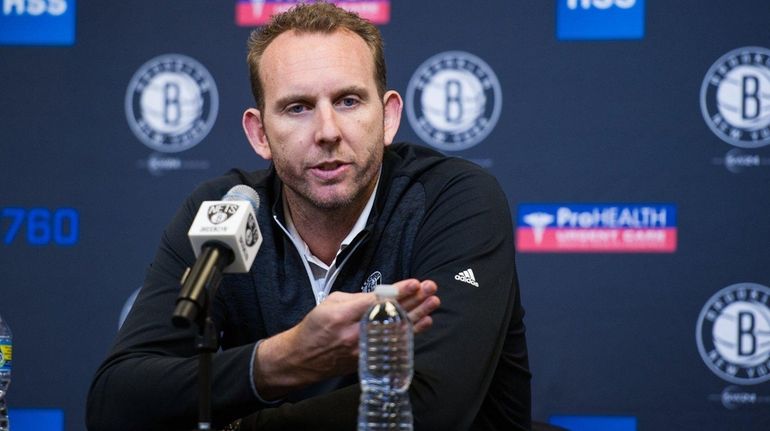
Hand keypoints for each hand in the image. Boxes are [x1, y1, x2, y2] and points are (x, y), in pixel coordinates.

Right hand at [254, 280, 439, 398]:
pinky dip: (410, 332)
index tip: (416, 283)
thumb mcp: (330, 302)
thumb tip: (381, 295)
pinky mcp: (368, 358)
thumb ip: (356, 298)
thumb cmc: (315, 326)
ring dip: (418, 315)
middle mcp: (355, 333)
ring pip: (396, 330)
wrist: (302, 358)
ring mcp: (364, 348)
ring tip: (433, 302)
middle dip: (414, 300)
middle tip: (431, 288)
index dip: (399, 291)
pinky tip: (424, 322)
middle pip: (391, 315)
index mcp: (342, 315)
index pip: (377, 301)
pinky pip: (393, 343)